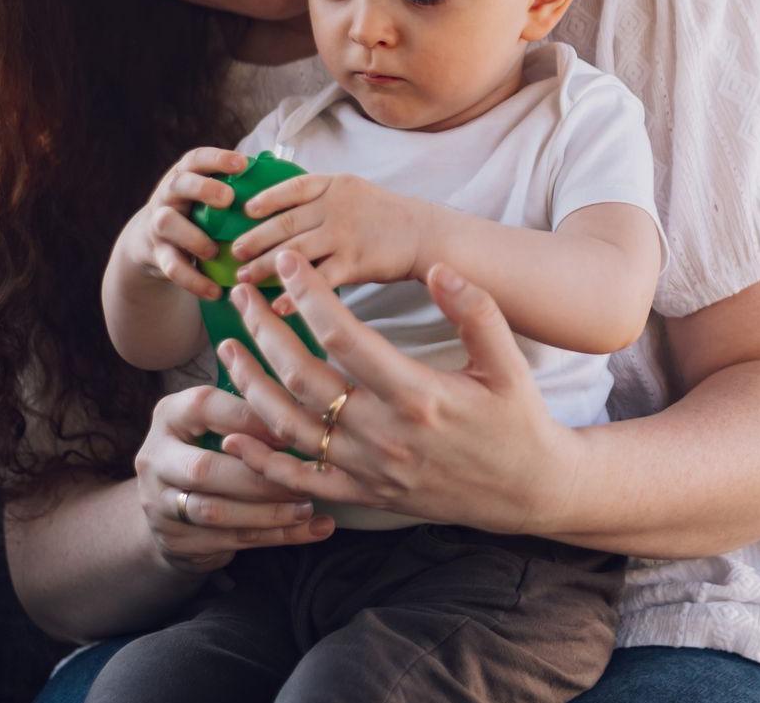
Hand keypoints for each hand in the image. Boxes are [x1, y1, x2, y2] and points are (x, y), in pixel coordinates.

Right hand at [116, 147, 246, 299]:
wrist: (151, 243)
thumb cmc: (198, 214)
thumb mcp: (208, 196)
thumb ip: (236, 187)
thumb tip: (284, 176)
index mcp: (186, 176)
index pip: (198, 159)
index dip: (218, 158)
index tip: (243, 164)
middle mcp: (168, 196)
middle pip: (178, 184)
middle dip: (202, 189)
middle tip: (227, 199)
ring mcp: (158, 224)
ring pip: (166, 223)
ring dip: (193, 237)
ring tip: (214, 251)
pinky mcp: (156, 254)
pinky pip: (171, 266)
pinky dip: (194, 280)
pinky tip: (215, 291)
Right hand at [132, 384, 335, 574]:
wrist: (170, 510)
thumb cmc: (213, 450)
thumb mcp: (219, 422)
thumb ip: (251, 413)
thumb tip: (308, 411)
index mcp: (169, 415)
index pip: (205, 407)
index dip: (251, 418)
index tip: (294, 427)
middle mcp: (154, 457)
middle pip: (204, 468)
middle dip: (260, 476)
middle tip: (306, 478)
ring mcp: (159, 503)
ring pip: (215, 511)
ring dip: (269, 511)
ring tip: (308, 507)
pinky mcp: (175, 539)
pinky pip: (229, 540)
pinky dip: (275, 536)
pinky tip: (310, 530)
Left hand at [216, 253, 582, 536]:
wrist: (529, 491)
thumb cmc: (519, 419)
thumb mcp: (510, 361)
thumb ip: (476, 312)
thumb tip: (438, 270)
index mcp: (420, 395)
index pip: (345, 337)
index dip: (308, 296)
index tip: (286, 264)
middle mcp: (386, 435)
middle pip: (303, 376)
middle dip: (264, 330)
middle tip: (241, 294)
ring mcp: (371, 469)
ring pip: (290, 426)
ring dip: (251, 384)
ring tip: (229, 345)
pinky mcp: (365, 494)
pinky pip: (301, 480)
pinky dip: (261, 461)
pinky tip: (233, 435)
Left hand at [229, 173, 435, 287]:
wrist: (426, 234)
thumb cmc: (387, 216)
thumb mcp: (356, 192)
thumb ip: (323, 198)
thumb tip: (282, 211)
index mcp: (335, 185)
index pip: (293, 188)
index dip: (266, 199)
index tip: (245, 211)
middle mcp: (337, 208)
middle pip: (285, 224)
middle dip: (255, 240)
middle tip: (233, 253)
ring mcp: (345, 235)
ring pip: (295, 252)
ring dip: (265, 267)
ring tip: (244, 279)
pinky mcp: (355, 262)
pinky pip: (317, 280)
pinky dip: (295, 294)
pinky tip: (277, 305)